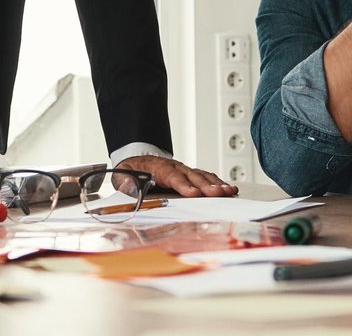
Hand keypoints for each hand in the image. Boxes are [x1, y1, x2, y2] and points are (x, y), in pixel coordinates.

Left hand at [120, 155, 237, 198]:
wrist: (137, 158)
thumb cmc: (132, 170)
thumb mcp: (122, 174)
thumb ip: (125, 183)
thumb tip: (130, 189)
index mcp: (159, 168)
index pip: (173, 176)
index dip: (184, 185)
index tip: (193, 193)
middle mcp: (175, 168)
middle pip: (192, 176)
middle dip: (206, 186)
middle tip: (218, 194)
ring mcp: (185, 170)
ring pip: (202, 176)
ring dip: (216, 184)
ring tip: (229, 191)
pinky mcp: (191, 175)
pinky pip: (206, 177)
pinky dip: (218, 182)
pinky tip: (229, 189)